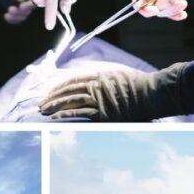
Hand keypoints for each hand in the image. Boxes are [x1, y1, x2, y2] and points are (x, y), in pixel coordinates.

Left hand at [0, 0, 34, 24]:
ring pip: (24, 16)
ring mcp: (25, 8)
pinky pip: (18, 20)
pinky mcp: (19, 14)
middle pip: (29, 10)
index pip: (34, 1)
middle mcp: (30, 1)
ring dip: (15, 17)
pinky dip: (11, 20)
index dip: (29, 5)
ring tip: (6, 14)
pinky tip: (5, 16)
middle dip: (20, 12)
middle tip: (10, 9)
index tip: (21, 6)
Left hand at [39, 64, 186, 120]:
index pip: (74, 80)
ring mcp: (99, 99)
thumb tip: (99, 83)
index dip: (60, 86)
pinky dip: (65, 114)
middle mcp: (96, 86)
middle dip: (53, 96)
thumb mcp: (121, 76)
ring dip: (55, 105)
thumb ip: (108, 80)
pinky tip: (55, 117)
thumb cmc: (141, 86)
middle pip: (69, 90)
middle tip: (41, 103)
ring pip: (70, 101)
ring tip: (43, 110)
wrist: (151, 93)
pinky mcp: (102, 112)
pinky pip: (79, 113)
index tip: (51, 91)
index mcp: (100, 76)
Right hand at [132, 0, 193, 19]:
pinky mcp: (168, 3)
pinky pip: (170, 13)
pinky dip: (176, 15)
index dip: (144, 7)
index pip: (137, 1)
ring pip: (161, 11)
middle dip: (163, 5)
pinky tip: (183, 14)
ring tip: (184, 2)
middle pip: (150, 8)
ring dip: (173, 9)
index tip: (155, 9)